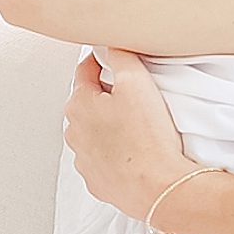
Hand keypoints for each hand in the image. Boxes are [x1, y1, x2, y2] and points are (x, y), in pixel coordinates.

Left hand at [64, 49, 191, 223]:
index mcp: (78, 105)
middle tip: (137, 97)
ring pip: (96, 132)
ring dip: (112, 126)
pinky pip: (104, 159)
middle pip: (89, 103)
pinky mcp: (98, 181)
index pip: (85, 71)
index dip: (103, 61)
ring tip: (140, 127)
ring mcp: (85, 160)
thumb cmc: (147, 138)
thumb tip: (111, 46)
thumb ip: (120, 56)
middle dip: (109, 96)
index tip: (117, 60)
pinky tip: (137, 151)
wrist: (159, 187)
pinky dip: (117, 152)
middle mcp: (75, 134)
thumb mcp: (136, 82)